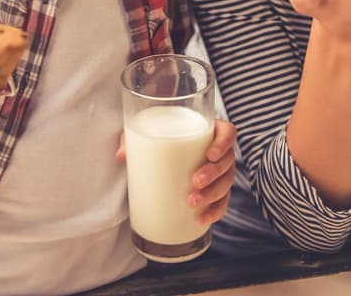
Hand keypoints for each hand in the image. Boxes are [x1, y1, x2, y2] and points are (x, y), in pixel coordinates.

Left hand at [116, 119, 237, 224]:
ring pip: (226, 183)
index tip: (210, 154)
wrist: (163, 156)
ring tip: (193, 202)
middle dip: (213, 174)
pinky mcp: (216, 191)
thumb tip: (122, 155)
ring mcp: (220, 173)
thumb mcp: (148, 134)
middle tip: (194, 182)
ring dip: (213, 194)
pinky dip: (214, 211)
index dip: (223, 143)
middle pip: (227, 161)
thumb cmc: (161, 139)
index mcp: (210, 131)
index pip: (228, 133)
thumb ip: (134, 138)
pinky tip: (202, 219)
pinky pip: (223, 202)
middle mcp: (220, 152)